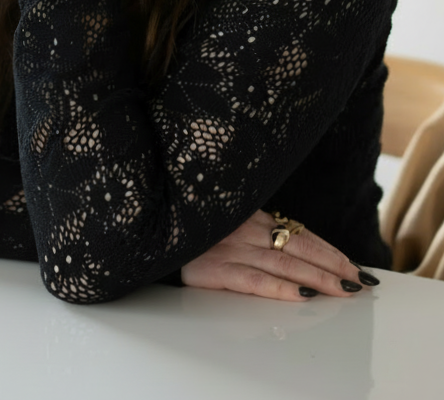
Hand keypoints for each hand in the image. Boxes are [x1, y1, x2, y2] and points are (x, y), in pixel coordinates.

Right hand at [181, 210, 373, 300]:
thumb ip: (261, 233)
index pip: (302, 236)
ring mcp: (229, 248)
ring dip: (318, 278)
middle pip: (299, 249)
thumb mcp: (232, 223)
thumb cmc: (197, 230)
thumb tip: (303, 253)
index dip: (331, 251)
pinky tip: (301, 296)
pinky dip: (281, 288)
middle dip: (333, 266)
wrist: (154, 228)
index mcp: (253, 217)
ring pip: (284, 264)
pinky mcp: (213, 269)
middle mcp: (245, 230)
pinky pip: (254, 281)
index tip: (354, 265)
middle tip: (359, 281)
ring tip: (342, 289)